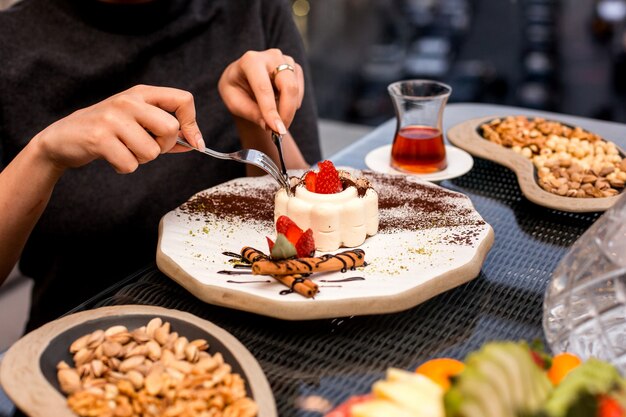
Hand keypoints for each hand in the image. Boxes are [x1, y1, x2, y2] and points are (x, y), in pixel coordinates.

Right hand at [34, 85, 202, 173]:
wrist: (63, 138)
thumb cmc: (107, 131)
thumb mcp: (137, 124)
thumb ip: (165, 133)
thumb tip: (195, 143)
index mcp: (142, 93)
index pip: (183, 99)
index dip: (192, 124)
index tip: (193, 142)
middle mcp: (128, 101)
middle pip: (171, 128)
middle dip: (164, 146)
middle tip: (148, 147)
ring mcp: (113, 118)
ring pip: (151, 152)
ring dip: (141, 159)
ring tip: (124, 150)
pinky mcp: (99, 138)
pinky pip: (131, 165)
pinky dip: (124, 167)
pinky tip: (111, 157)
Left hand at [218, 49, 304, 134]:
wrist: (244, 79)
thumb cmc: (236, 89)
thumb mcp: (234, 102)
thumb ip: (251, 113)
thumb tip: (269, 125)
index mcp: (250, 60)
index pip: (263, 88)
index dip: (271, 111)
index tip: (277, 129)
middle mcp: (271, 56)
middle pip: (288, 86)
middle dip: (287, 112)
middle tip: (280, 131)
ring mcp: (286, 60)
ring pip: (296, 90)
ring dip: (288, 110)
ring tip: (273, 119)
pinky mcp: (295, 68)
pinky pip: (300, 91)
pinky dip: (292, 104)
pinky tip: (279, 105)